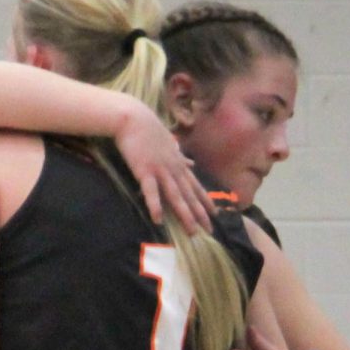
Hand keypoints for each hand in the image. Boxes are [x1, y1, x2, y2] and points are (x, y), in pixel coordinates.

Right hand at [115, 99, 213, 233]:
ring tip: (191, 232)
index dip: (206, 201)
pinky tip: (158, 220)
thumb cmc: (148, 131)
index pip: (196, 186)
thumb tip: (190, 163)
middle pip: (190, 196)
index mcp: (179, 164)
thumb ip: (180, 156)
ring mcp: (161, 171)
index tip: (215, 215)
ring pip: (176, 197)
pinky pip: (151, 192)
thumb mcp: (169, 144)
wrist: (134, 118)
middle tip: (209, 231)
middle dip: (200, 214)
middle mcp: (174, 169)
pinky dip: (155, 206)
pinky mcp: (144, 171)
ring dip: (185, 215)